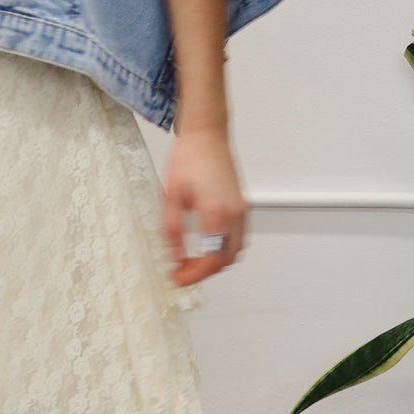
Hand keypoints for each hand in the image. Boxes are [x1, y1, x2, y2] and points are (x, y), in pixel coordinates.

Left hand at [160, 125, 246, 286]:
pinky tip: (206, 245)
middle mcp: (235, 214)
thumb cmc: (189, 158)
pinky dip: (224, 248)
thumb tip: (174, 258)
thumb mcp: (171, 197)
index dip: (194, 275)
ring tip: (192, 261)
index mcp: (217, 213)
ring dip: (216, 261)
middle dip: (205, 271)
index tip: (177, 279)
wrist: (207, 134)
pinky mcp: (242, 204)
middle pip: (226, 259)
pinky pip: (239, 237)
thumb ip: (172, 231)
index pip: (211, 259)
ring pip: (236, 250)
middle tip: (182, 272)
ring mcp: (242, 209)